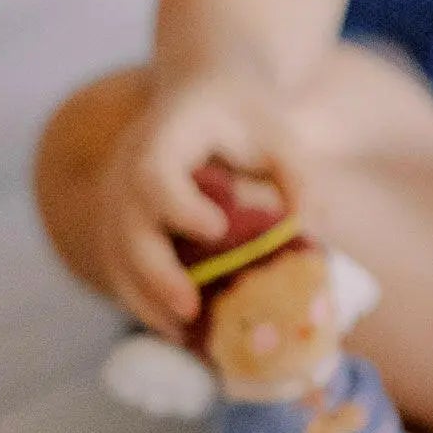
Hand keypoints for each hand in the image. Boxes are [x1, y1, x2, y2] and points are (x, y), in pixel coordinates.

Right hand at [98, 70, 303, 336]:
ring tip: (185, 338)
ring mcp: (121, 198)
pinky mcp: (125, 225)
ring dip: (146, 300)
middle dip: (155, 273)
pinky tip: (180, 334)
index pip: (154, 173)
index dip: (178, 206)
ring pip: (117, 255)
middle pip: (126, 226)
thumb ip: (301, 178)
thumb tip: (314, 236)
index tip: (217, 229)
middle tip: (189, 309)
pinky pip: (123, 268)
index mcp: (166, 137)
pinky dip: (146, 303)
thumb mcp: (281, 132)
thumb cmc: (246, 114)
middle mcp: (131, 167)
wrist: (199, 94)